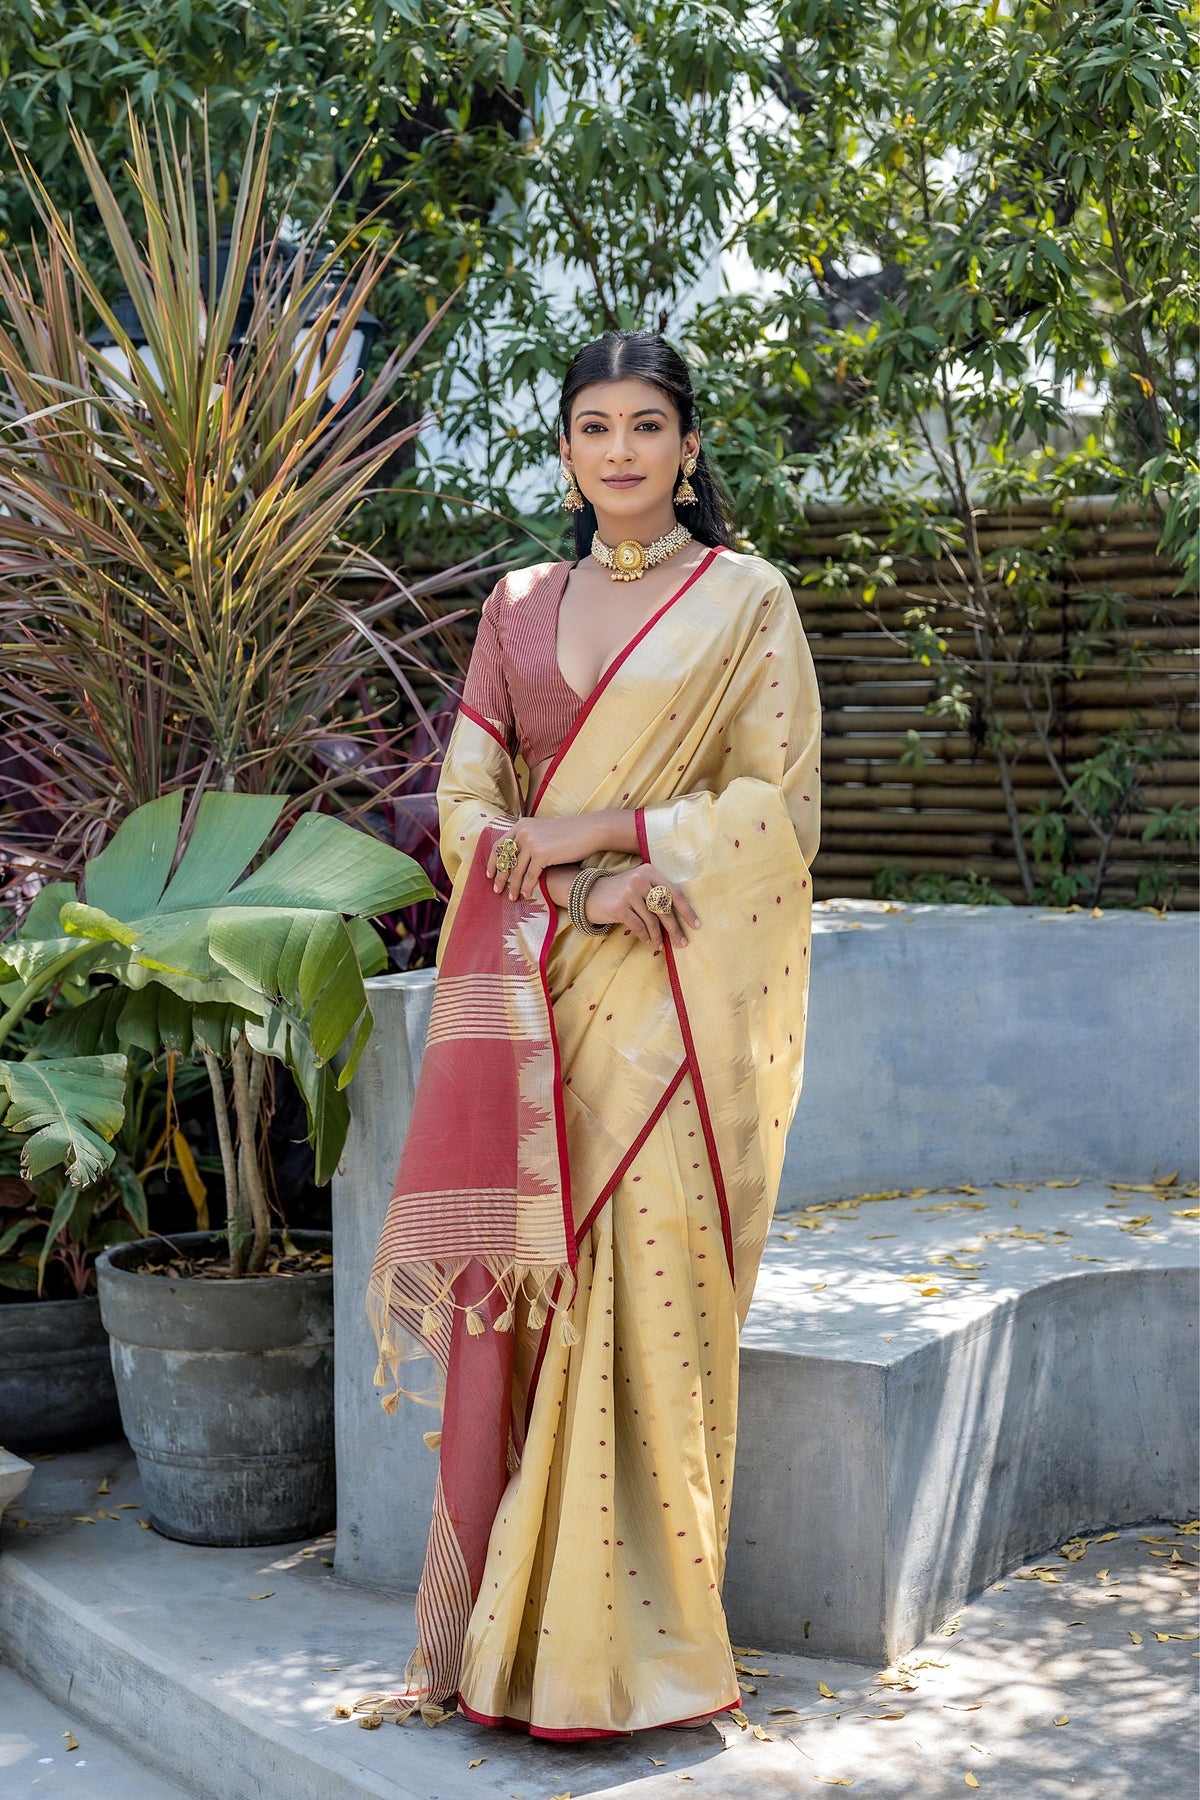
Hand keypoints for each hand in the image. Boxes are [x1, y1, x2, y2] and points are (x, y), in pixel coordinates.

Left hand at [487, 816, 598, 898]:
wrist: (588, 831)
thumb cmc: (569, 833)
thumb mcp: (543, 831)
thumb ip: (529, 839)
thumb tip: (516, 857)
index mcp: (522, 825)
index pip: (500, 845)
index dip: (492, 861)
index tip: (489, 874)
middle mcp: (524, 832)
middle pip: (505, 859)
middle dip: (500, 877)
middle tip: (496, 890)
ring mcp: (532, 843)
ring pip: (516, 870)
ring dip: (513, 886)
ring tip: (511, 897)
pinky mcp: (542, 854)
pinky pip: (530, 876)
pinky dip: (527, 887)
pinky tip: (526, 895)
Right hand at [582, 863, 699, 951]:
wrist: (590, 894)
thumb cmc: (621, 892)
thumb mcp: (639, 884)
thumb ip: (657, 893)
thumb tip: (681, 917)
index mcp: (650, 871)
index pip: (674, 892)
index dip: (687, 911)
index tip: (697, 925)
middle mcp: (640, 879)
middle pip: (665, 908)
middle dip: (675, 928)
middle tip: (683, 942)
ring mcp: (629, 893)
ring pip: (652, 920)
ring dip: (658, 936)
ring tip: (661, 944)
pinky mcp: (619, 907)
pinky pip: (639, 926)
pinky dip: (645, 936)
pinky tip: (648, 941)